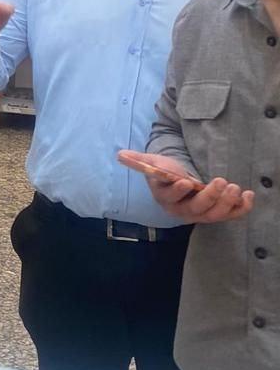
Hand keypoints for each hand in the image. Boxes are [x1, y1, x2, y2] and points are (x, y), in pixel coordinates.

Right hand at [118, 151, 253, 223]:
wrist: (181, 182)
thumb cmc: (166, 172)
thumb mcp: (152, 163)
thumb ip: (138, 159)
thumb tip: (120, 154)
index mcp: (165, 198)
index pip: (170, 197)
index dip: (178, 191)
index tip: (186, 182)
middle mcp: (182, 211)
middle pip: (196, 209)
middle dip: (210, 196)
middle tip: (220, 181)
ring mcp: (202, 214)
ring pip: (214, 215)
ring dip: (226, 203)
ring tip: (235, 187)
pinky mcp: (218, 214)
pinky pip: (231, 216)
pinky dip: (241, 208)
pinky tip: (249, 195)